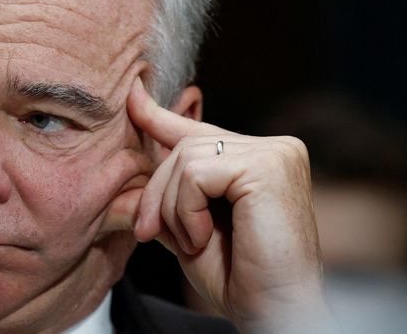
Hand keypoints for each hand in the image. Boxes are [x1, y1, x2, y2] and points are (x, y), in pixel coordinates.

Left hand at [119, 79, 330, 331]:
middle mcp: (273, 147)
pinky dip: (186, 210)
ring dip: (172, 209)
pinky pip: (195, 173)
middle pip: (182, 147)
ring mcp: (275, 153)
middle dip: (155, 194)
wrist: (272, 312)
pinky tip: (203, 236)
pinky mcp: (268, 166)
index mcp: (258, 158)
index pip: (198, 131)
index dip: (158, 115)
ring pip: (184, 159)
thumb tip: (137, 154)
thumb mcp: (188, 223)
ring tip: (193, 241)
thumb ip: (170, 188)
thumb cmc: (237, 277)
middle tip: (147, 232)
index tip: (132, 94)